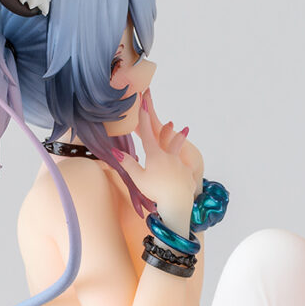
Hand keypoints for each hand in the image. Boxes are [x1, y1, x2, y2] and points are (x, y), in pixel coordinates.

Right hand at [112, 90, 196, 231]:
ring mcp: (180, 165)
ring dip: (180, 140)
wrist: (177, 203)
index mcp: (155, 156)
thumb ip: (129, 164)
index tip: (143, 102)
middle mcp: (169, 157)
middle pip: (166, 140)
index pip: (147, 134)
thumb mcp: (139, 178)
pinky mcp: (188, 175)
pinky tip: (186, 168)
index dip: (144, 118)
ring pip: (179, 151)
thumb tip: (116, 152)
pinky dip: (184, 169)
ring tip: (185, 130)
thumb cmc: (155, 191)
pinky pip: (186, 170)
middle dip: (165, 129)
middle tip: (169, 121)